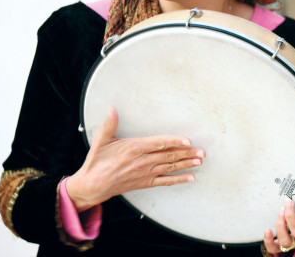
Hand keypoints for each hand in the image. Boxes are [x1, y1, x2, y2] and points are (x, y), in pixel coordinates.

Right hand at [66, 107, 204, 211]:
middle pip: (169, 156)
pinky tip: (190, 177)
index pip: (159, 143)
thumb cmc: (97, 162)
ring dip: (186, 164)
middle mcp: (142, 161)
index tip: (187, 141)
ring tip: (200, 161)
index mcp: (134, 148)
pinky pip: (165, 181)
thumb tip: (112, 109)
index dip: (175, 142)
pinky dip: (179, 179)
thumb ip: (110, 124)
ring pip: (170, 168)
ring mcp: (145, 173)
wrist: (92, 185)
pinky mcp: (145, 183)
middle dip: (187, 153)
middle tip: (202, 151)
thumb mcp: (102, 140)